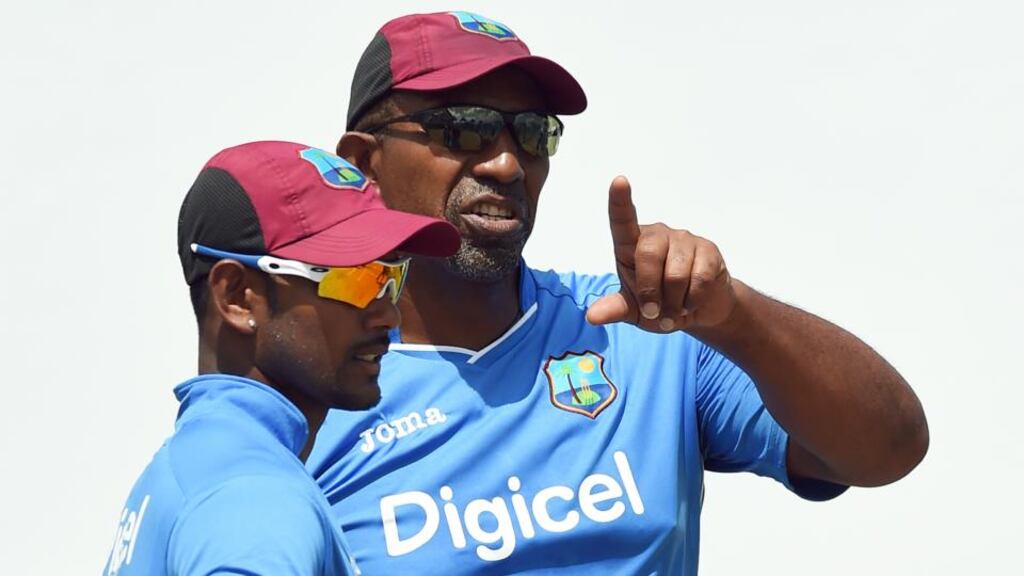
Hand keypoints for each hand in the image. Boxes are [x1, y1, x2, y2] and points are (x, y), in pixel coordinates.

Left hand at [586, 176, 737, 332]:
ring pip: (675, 274)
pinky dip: (692, 300)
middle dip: (650, 292)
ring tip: (674, 309)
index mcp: (631, 246)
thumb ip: (615, 309)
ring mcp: (684, 239)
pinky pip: (699, 279)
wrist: (698, 311)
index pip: (623, 220)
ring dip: (673, 302)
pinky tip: (692, 302)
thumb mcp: (633, 311)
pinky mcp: (708, 250)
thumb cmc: (660, 305)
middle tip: (654, 312)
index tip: (619, 181)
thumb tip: (592, 317)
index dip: (619, 201)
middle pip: (648, 256)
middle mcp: (657, 235)